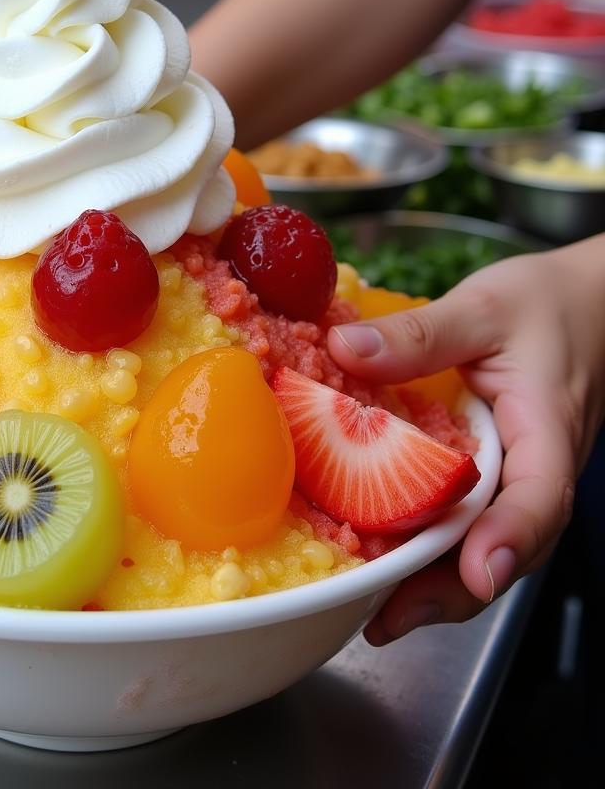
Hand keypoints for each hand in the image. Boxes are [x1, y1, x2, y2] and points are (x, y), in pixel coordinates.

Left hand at [327, 236, 604, 644]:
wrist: (586, 306)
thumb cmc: (546, 305)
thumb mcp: (484, 308)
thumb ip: (421, 334)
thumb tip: (344, 348)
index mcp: (546, 429)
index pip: (541, 494)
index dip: (511, 536)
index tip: (480, 571)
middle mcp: (535, 468)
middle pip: (507, 545)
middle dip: (453, 590)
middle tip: (391, 619)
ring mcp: (514, 478)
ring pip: (484, 544)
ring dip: (436, 583)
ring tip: (378, 615)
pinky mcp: (491, 475)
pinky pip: (465, 519)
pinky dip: (428, 547)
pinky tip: (381, 560)